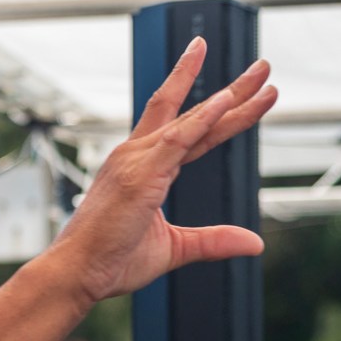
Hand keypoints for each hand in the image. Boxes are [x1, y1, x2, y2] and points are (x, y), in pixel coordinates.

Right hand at [49, 43, 276, 303]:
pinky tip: (227, 101)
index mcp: (144, 167)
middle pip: (193, 113)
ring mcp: (137, 161)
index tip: (241, 90)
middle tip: (264, 67)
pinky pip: (178, 140)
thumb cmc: (111, 260)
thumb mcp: (174, 248)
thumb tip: (255, 244)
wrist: (76, 273)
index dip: (218, 109)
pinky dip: (203, 120)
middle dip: (233, 90)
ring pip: (191, 120)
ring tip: (263, 77)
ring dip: (230, 97)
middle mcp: (138, 155)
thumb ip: (213, 241)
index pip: (189, 129)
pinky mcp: (140, 175)